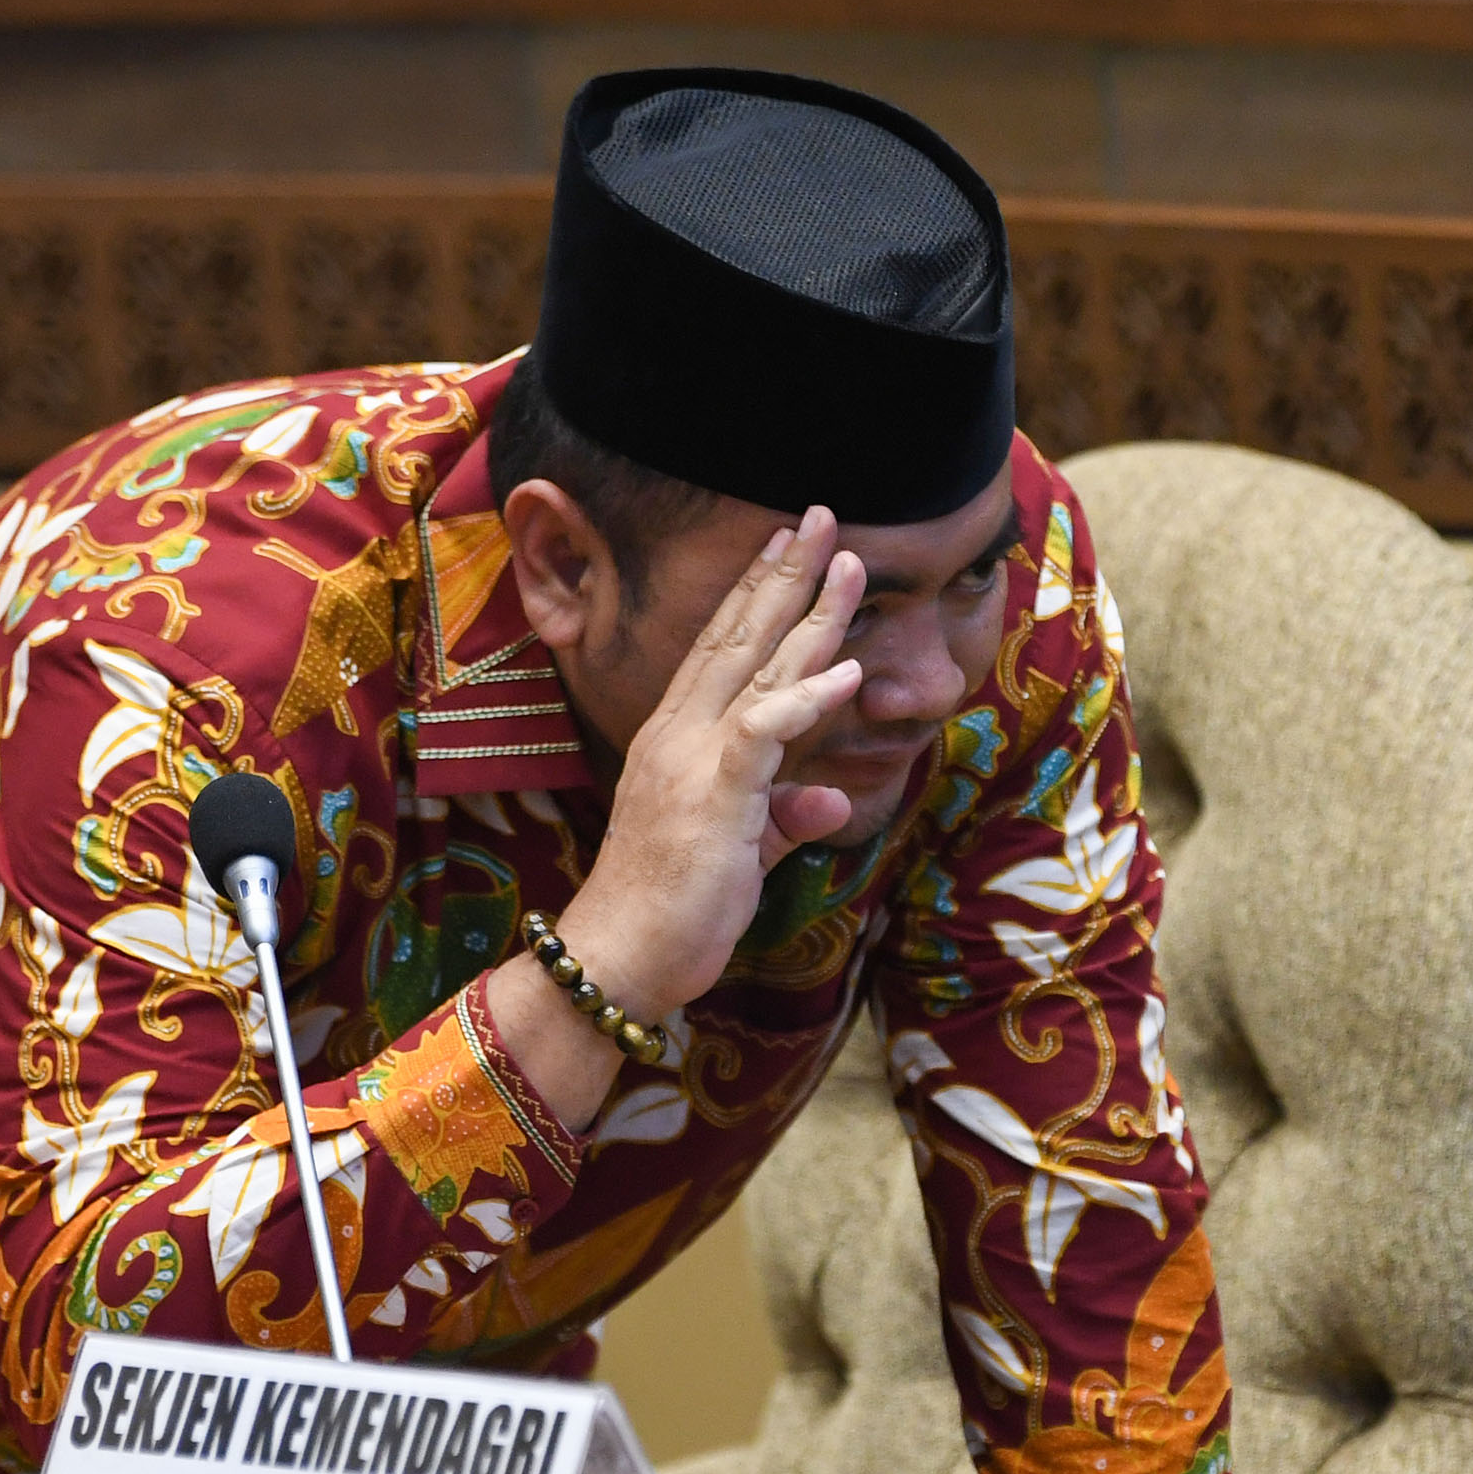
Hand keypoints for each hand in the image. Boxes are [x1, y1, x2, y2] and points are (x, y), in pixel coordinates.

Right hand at [561, 508, 867, 1012]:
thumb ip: (782, 814)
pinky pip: (765, 731)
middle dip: (784, 574)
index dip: (757, 594)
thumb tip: (828, 797)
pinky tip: (850, 668)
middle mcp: (679, 732)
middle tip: (822, 517)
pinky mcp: (714, 795)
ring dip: (808, 613)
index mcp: (678, 737)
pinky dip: (807, 697)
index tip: (788, 547)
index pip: (722, 649)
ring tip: (848, 562)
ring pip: (758, 668)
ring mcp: (693, 758)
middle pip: (740, 636)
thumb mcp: (741, 852)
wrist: (622, 956)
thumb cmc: (674, 909)